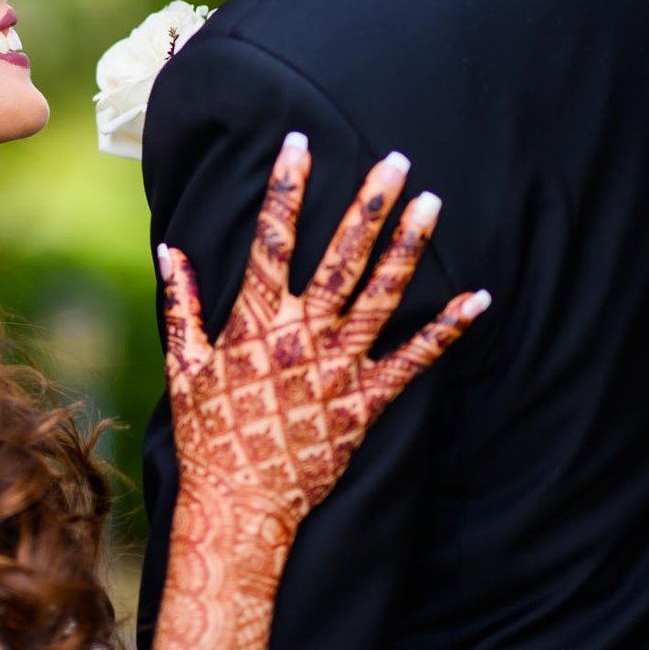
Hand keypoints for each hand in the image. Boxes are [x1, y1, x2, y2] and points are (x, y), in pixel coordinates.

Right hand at [159, 131, 488, 537]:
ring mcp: (339, 368)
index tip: (301, 144)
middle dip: (369, 205)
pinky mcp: (366, 403)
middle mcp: (303, 336)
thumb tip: (171, 250)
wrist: (240, 506)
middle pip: (342, 258)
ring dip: (409, 248)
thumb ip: (182, 304)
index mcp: (256, 322)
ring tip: (433, 204)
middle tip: (395, 161)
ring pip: (382, 296)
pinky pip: (414, 360)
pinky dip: (447, 330)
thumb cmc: (208, 435)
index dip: (287, 188)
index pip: (272, 240)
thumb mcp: (184, 365)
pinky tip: (478, 298)